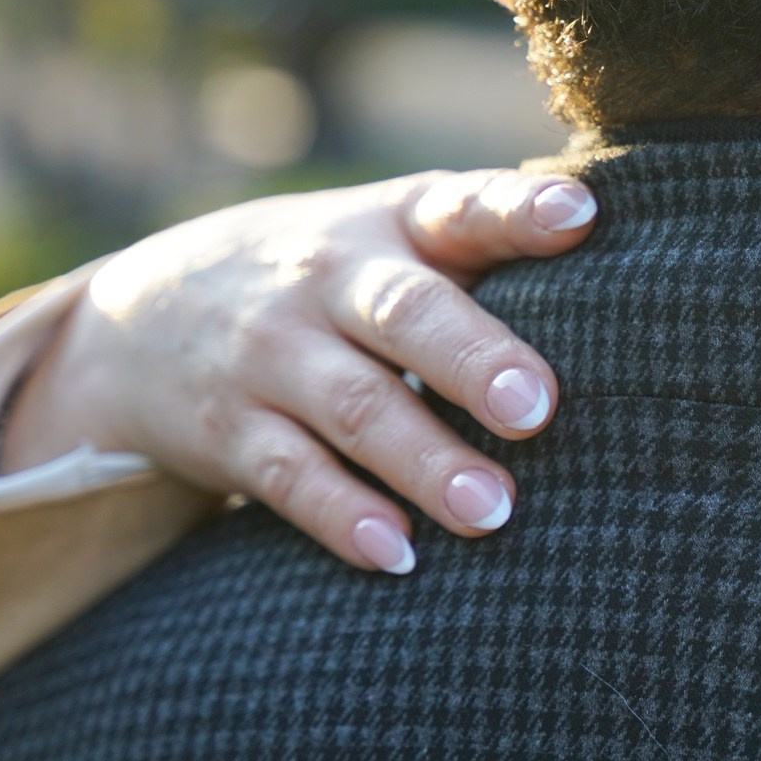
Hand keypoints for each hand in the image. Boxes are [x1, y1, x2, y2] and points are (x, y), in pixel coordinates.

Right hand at [0, 170, 597, 576]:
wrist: (133, 316)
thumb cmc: (330, 276)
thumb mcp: (390, 234)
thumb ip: (490, 241)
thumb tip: (626, 257)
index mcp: (394, 223)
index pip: (461, 206)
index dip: (520, 210)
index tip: (580, 216)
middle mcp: (330, 279)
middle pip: (407, 313)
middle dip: (474, 360)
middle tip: (536, 409)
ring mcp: (273, 354)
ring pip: (356, 407)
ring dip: (426, 463)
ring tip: (494, 511)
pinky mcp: (229, 429)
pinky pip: (289, 475)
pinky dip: (343, 516)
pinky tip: (398, 553)